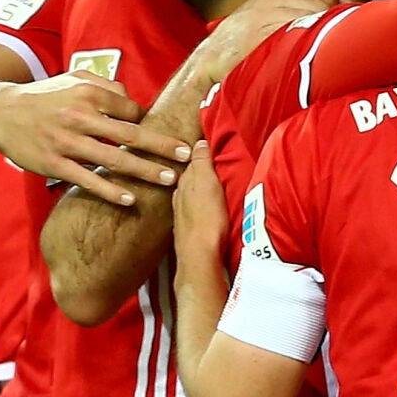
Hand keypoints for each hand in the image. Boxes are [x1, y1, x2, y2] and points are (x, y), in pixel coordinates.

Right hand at [0, 71, 191, 205]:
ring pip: (113, 160)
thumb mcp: (74, 78)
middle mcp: (80, 118)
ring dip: (144, 171)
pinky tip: (130, 199)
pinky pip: (87, 180)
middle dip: (162, 147)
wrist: (0, 113)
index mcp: (89, 94)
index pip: (131, 110)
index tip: (165, 134)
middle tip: (186, 156)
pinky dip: (110, 191)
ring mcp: (67, 143)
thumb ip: (107, 86)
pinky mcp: (54, 164)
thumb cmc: (45, 96)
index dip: (148, 123)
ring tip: (169, 180)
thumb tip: (135, 104)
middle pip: (130, 134)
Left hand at [171, 141, 230, 295]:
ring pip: (192, 194)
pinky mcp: (188, 229)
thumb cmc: (206, 218)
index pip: (192, 160)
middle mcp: (179, 196)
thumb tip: (199, 141)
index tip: (211, 147)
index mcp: (184, 182)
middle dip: (201, 171)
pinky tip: (208, 209)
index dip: (201, 153)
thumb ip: (202, 161)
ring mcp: (182, 214)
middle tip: (217, 165)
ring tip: (215, 186)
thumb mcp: (207, 182)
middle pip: (191, 178)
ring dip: (201, 189)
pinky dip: (201, 205)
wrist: (200, 256)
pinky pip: (195, 210)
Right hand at [194, 0, 341, 85]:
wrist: (210, 59)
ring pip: (316, 18)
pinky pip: (300, 33)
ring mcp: (267, 10)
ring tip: (317, 52)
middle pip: (326, 4)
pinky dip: (308, 44)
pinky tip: (304, 56)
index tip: (345, 29)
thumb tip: (346, 13)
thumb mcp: (272, 12)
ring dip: (322, 36)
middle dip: (334, 24)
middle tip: (332, 45)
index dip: (342, 11)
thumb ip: (304, 7)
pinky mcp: (262, 29)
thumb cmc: (246, 41)